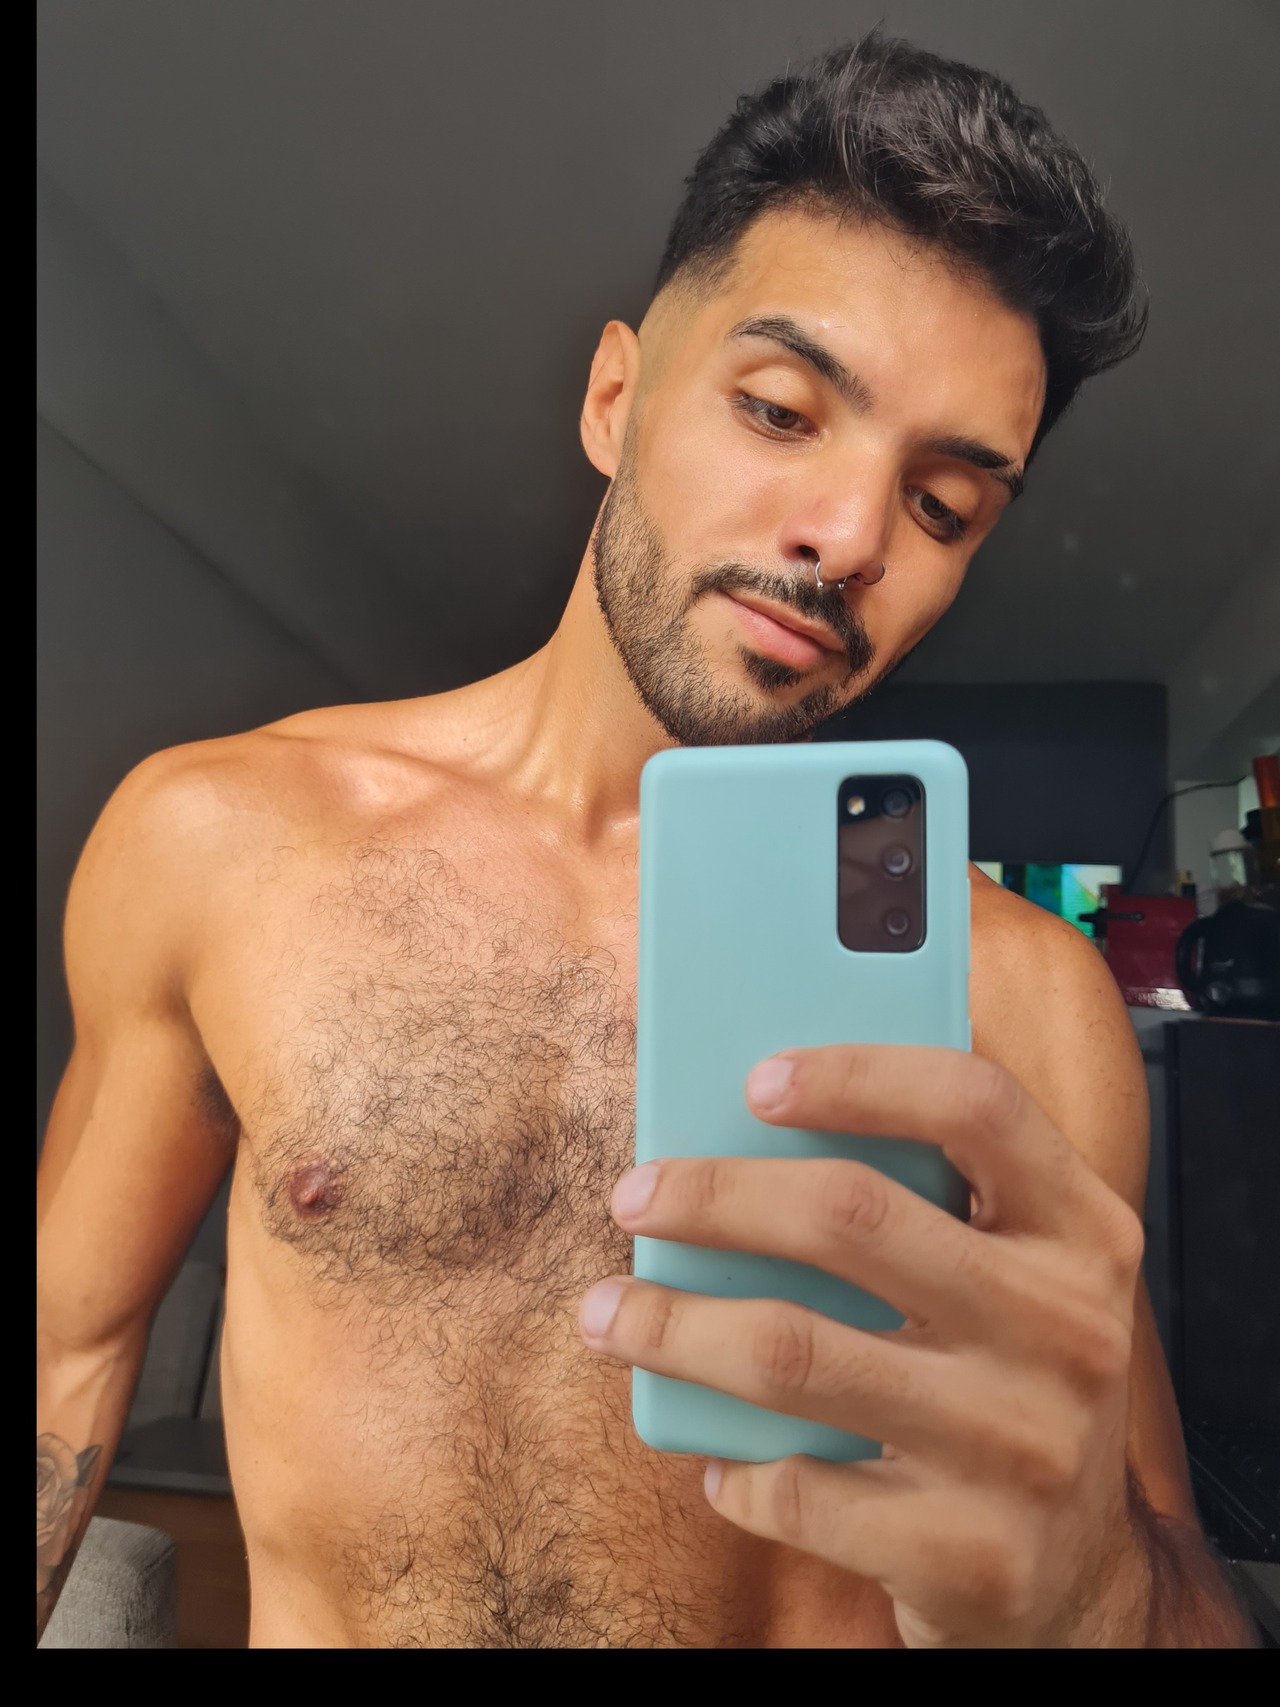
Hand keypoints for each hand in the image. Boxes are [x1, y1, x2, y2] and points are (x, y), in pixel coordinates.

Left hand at [579, 1046, 1149, 1646]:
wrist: (1082, 1584)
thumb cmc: (1004, 1386)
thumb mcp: (1010, 1281)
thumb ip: (926, 1205)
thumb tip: (742, 1129)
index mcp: (1083, 1232)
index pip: (976, 1105)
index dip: (858, 1075)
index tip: (754, 1081)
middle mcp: (1070, 1328)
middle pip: (852, 1216)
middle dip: (713, 1195)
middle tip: (634, 1197)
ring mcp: (1025, 1446)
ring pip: (793, 1353)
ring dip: (672, 1326)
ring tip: (608, 1313)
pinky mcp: (974, 1554)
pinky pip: (800, 1491)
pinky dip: (733, 1469)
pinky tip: (712, 1456)